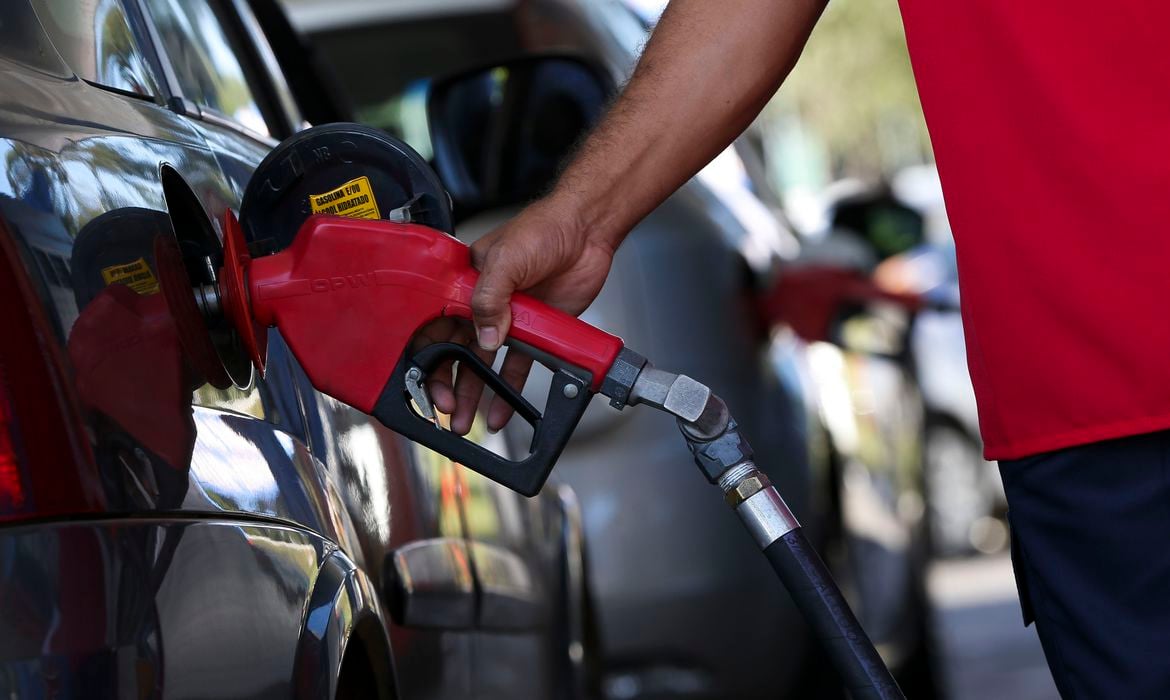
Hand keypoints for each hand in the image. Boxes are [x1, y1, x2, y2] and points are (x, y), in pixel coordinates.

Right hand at [427, 196, 615, 434]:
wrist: (587, 231)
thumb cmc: (544, 227)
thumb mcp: (507, 259)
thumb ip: (490, 298)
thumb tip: (485, 338)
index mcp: (464, 282)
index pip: (434, 323)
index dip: (426, 353)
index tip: (425, 379)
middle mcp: (482, 303)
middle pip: (455, 350)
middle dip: (447, 382)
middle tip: (447, 408)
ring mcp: (508, 320)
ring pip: (483, 364)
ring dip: (475, 393)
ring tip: (466, 421)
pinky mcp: (535, 332)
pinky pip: (517, 367)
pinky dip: (508, 391)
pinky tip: (502, 412)